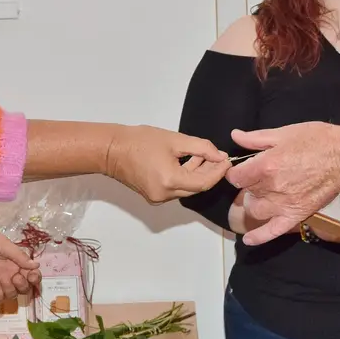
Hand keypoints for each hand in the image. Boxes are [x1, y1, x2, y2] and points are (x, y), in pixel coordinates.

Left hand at [0, 218, 40, 304]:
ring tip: (5, 280)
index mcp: (14, 261)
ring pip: (11, 295)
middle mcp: (7, 273)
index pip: (30, 274)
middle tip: (18, 277)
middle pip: (23, 287)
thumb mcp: (2, 243)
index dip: (34, 277)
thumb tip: (35, 265)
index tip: (32, 275)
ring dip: (12, 290)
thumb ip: (18, 256)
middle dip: (24, 286)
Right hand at [104, 125, 230, 203]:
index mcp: (170, 181)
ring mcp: (158, 198)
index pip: (204, 182)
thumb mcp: (174, 140)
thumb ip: (201, 148)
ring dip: (198, 173)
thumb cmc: (140, 141)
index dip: (218, 172)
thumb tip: (220, 156)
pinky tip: (190, 161)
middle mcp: (165, 195)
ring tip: (206, 155)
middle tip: (219, 156)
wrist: (112, 150)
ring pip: (187, 188)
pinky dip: (186, 176)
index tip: (228, 159)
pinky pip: (176, 188)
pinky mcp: (153, 196)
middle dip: (210, 172)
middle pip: (196, 187)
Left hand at [225, 122, 339, 246]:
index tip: (242, 169)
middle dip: (249, 184)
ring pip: (255, 210)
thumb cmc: (317, 140)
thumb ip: (256, 138)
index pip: (236, 176)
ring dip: (254, 203)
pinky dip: (259, 237)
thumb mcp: (284, 133)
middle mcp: (271, 188)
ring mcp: (283, 205)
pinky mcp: (296, 215)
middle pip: (246, 191)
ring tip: (262, 195)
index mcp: (266, 166)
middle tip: (259, 176)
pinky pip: (272, 231)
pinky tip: (248, 240)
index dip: (236, 172)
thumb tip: (235, 136)